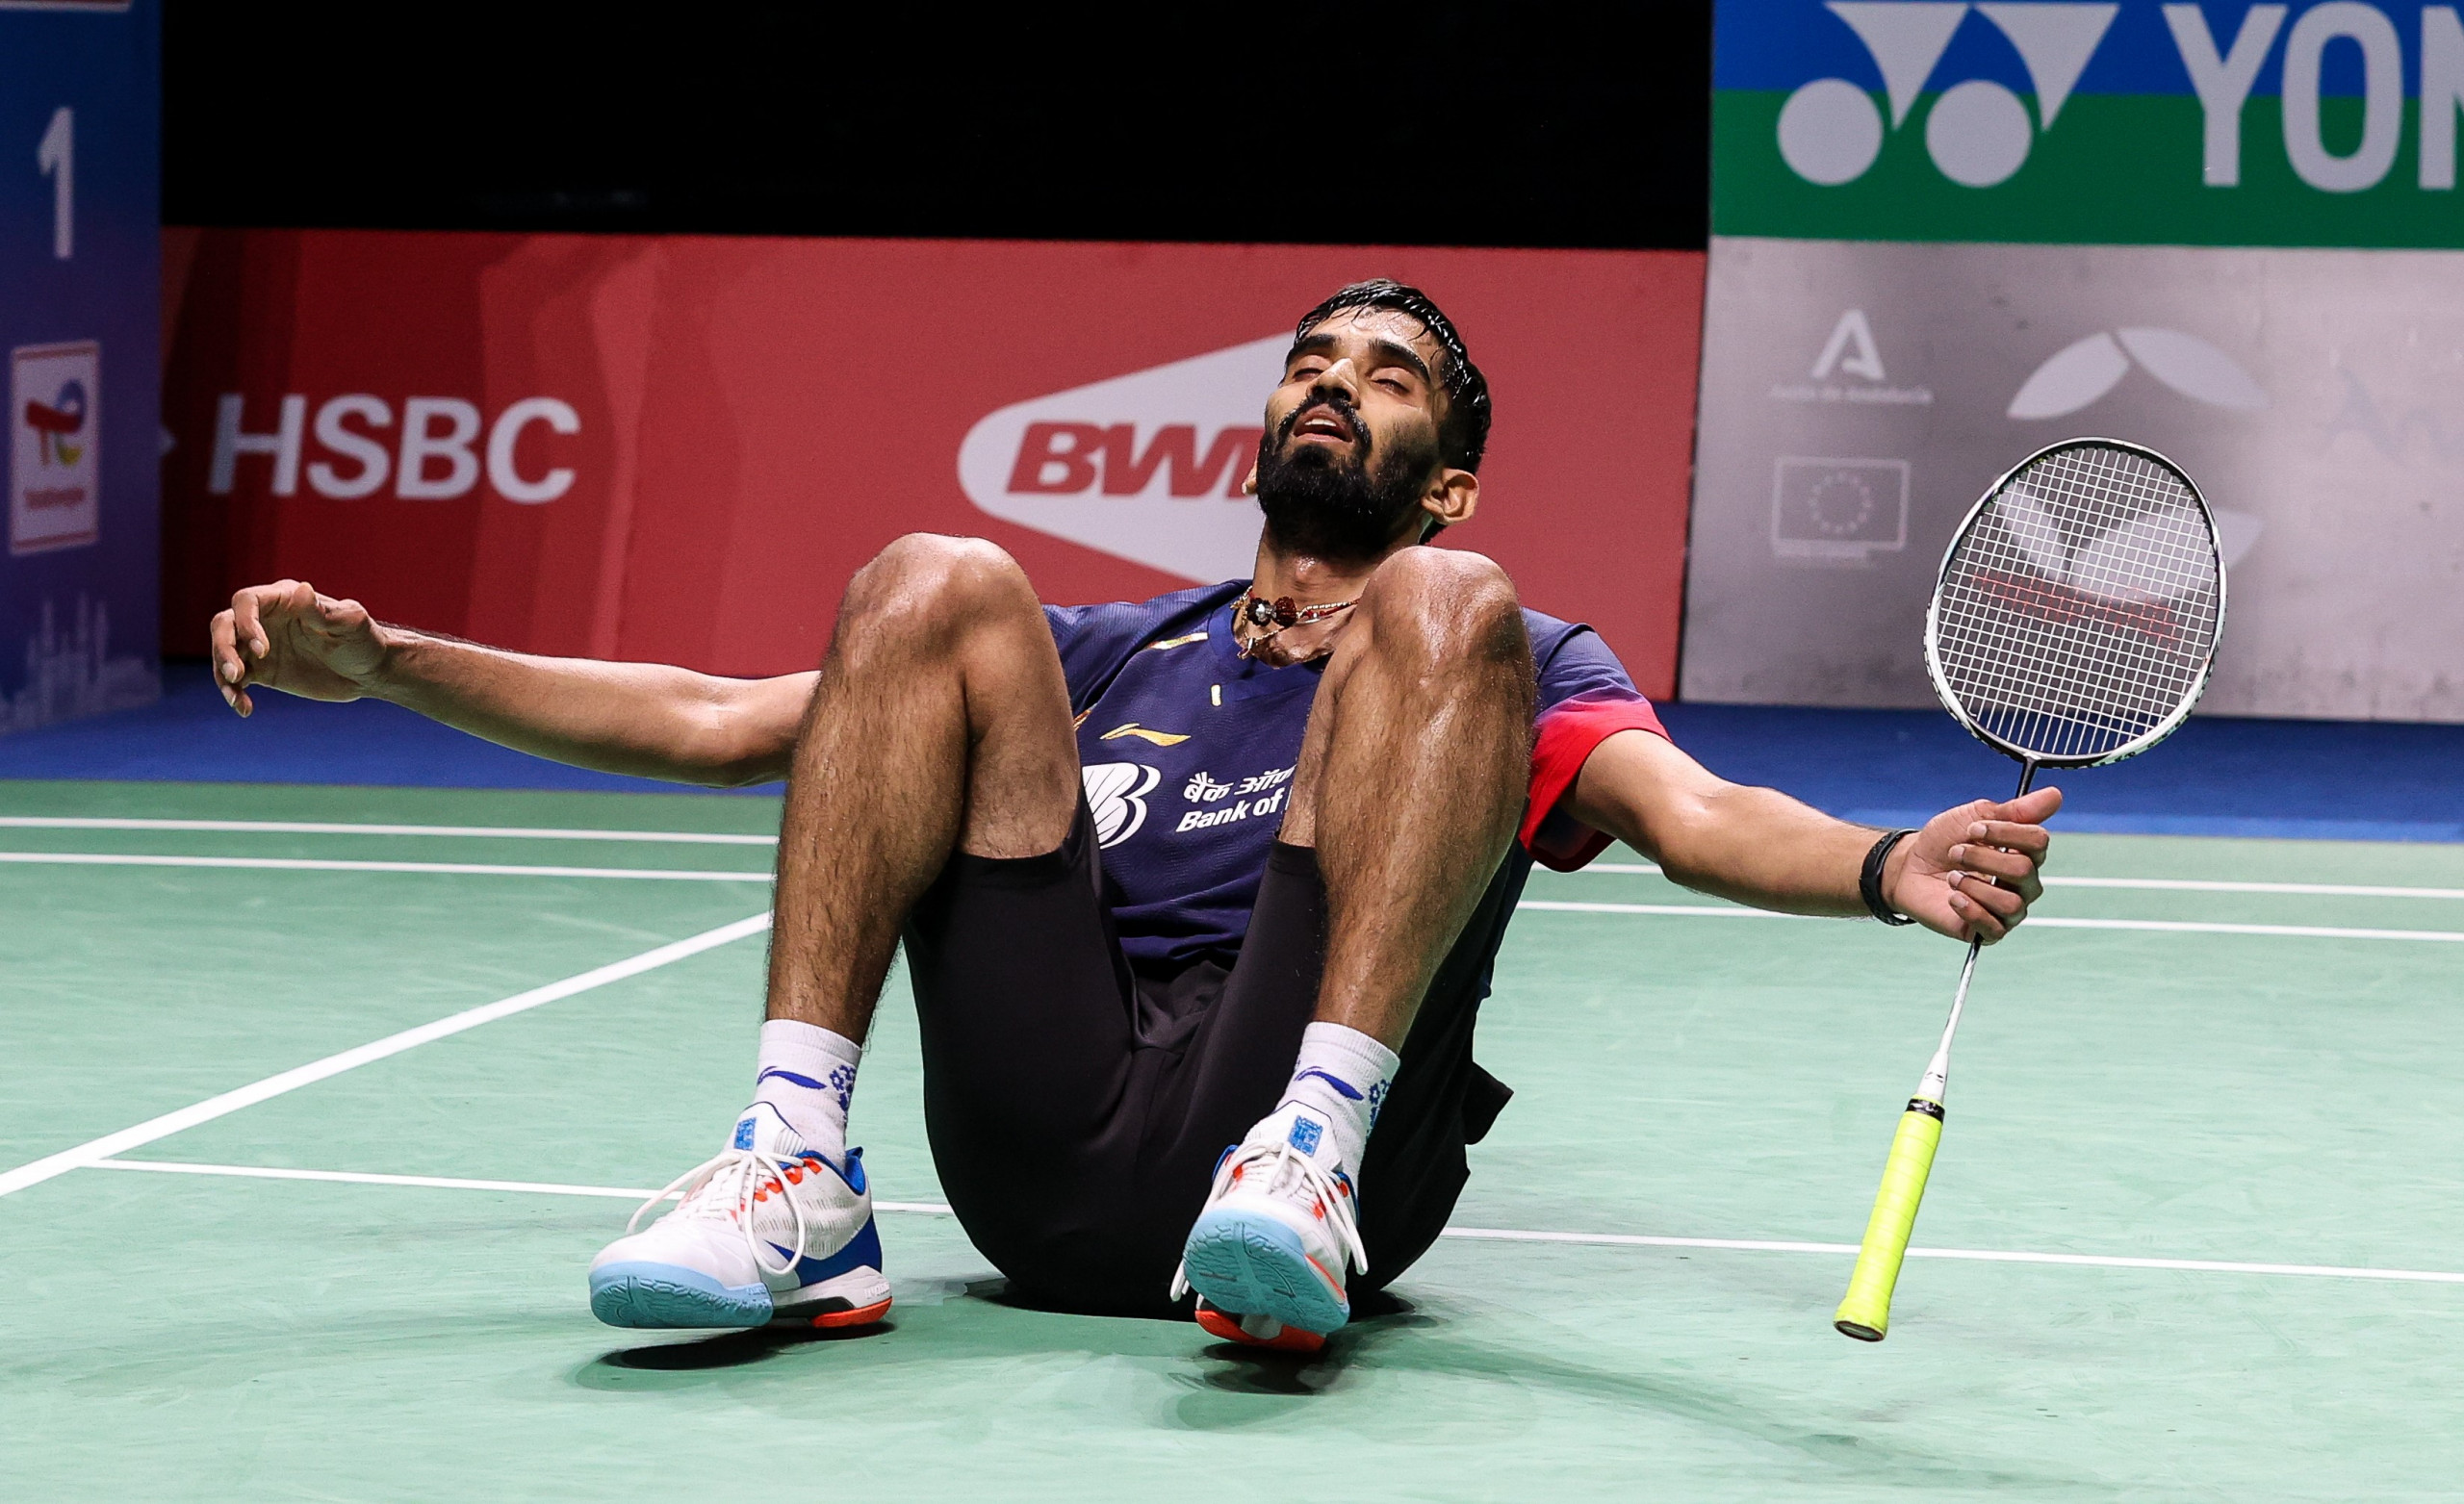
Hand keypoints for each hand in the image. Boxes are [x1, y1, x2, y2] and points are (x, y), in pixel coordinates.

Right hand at [209, 581, 388, 716]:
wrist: (369, 672)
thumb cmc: (364, 640)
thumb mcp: (349, 624)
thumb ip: (322, 611)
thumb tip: (302, 590)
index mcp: (285, 599)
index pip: (247, 602)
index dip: (246, 623)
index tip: (263, 650)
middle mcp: (265, 619)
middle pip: (224, 624)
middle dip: (223, 647)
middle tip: (237, 673)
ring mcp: (260, 646)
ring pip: (224, 653)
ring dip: (222, 674)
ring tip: (237, 699)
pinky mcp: (261, 671)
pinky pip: (235, 680)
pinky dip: (234, 692)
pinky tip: (245, 709)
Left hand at [1883, 786, 2061, 942]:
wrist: (1909, 868)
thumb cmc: (1944, 841)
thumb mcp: (1974, 817)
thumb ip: (2014, 810)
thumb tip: (2055, 795)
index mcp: (2025, 852)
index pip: (2038, 841)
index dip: (2004, 832)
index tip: (1973, 828)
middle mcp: (2024, 883)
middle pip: (2023, 871)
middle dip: (1982, 858)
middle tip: (1955, 852)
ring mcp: (2009, 909)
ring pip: (2011, 902)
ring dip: (1974, 885)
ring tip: (1952, 877)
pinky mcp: (1989, 931)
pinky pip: (1995, 928)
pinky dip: (1970, 909)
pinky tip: (1953, 898)